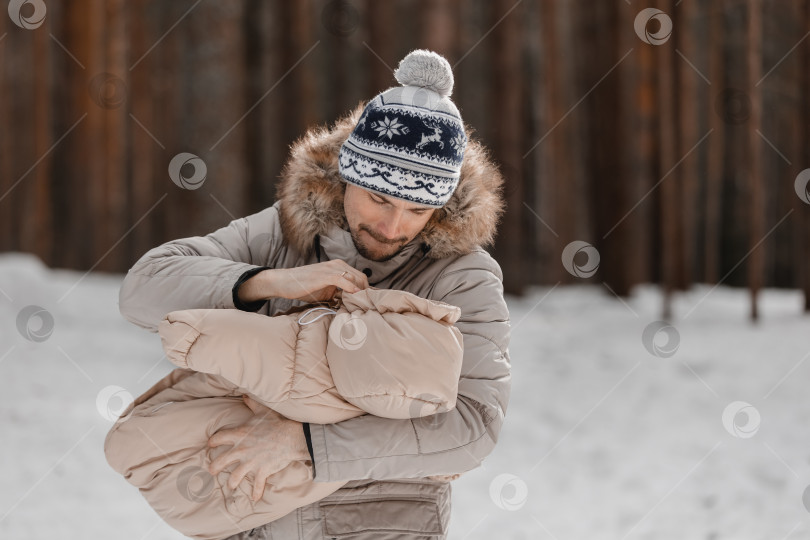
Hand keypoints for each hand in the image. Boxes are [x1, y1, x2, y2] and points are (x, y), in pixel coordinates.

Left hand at [207, 395, 310, 500]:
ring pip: (235, 476)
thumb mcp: (263, 411)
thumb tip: (244, 395)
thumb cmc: (276, 423)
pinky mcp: (261, 471)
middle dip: (214, 467)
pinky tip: (255, 498)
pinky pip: (257, 485)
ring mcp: (250, 462)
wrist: (290, 437)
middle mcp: (241, 450)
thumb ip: (251, 404)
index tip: (210, 443)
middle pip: (221, 461)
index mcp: (239, 435)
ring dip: (232, 482)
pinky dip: (256, 493)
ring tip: (231, 485)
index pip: (219, 438)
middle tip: (211, 470)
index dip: (213, 441)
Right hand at [239, 260, 368, 303]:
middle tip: (364, 307)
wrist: (284, 282)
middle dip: (365, 292)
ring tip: (359, 306)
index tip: (367, 303)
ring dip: (360, 292)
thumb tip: (352, 305)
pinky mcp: (324, 275)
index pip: (361, 277)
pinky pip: (343, 280)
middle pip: (362, 278)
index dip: (366, 291)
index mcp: (339, 267)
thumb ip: (339, 294)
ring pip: (355, 278)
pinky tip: (353, 297)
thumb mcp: (325, 291)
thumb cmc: (303, 287)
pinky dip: (351, 288)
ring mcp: (331, 269)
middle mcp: (337, 265)